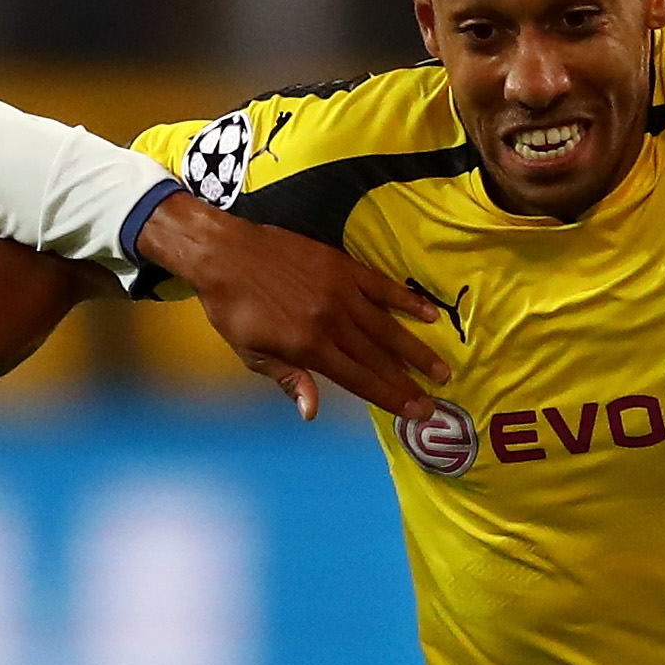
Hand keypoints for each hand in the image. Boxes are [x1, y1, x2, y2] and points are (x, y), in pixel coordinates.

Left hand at [132, 194, 450, 421]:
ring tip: (441, 368)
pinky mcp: (343, 266)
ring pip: (387, 327)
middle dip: (409, 382)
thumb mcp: (250, 353)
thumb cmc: (232, 308)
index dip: (390, 398)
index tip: (416, 412)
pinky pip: (382, 286)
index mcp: (309, 347)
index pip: (359, 380)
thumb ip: (287, 379)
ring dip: (416, 350)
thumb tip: (312, 412)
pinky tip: (429, 314)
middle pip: (379, 359)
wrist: (223, 252)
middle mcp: (331, 322)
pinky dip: (406, 301)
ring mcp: (341, 292)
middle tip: (436, 401)